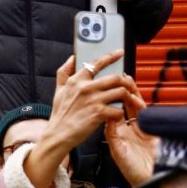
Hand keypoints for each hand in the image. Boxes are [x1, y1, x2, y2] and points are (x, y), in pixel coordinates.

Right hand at [24, 51, 126, 187]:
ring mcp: (93, 100)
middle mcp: (85, 87)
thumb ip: (64, 72)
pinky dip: (120, 112)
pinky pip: (118, 109)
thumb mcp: (59, 89)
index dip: (110, 56)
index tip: (119, 52)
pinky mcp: (98, 113)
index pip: (97, 63)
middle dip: (125, 81)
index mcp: (76, 80)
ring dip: (126, 96)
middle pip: (114, 77)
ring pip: (120, 92)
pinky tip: (118, 114)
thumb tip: (72, 58)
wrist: (58, 134)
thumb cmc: (60, 114)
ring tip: (126, 99)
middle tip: (128, 84)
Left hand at [105, 77, 157, 187]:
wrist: (152, 181)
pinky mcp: (154, 130)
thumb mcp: (118, 152)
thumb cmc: (134, 172)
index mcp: (121, 134)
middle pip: (126, 105)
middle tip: (117, 78)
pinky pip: (146, 113)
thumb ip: (112, 134)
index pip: (113, 112)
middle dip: (122, 91)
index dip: (109, 100)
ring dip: (131, 93)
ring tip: (125, 81)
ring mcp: (143, 128)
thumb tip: (107, 117)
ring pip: (137, 106)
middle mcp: (132, 129)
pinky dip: (140, 104)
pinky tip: (134, 96)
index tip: (104, 88)